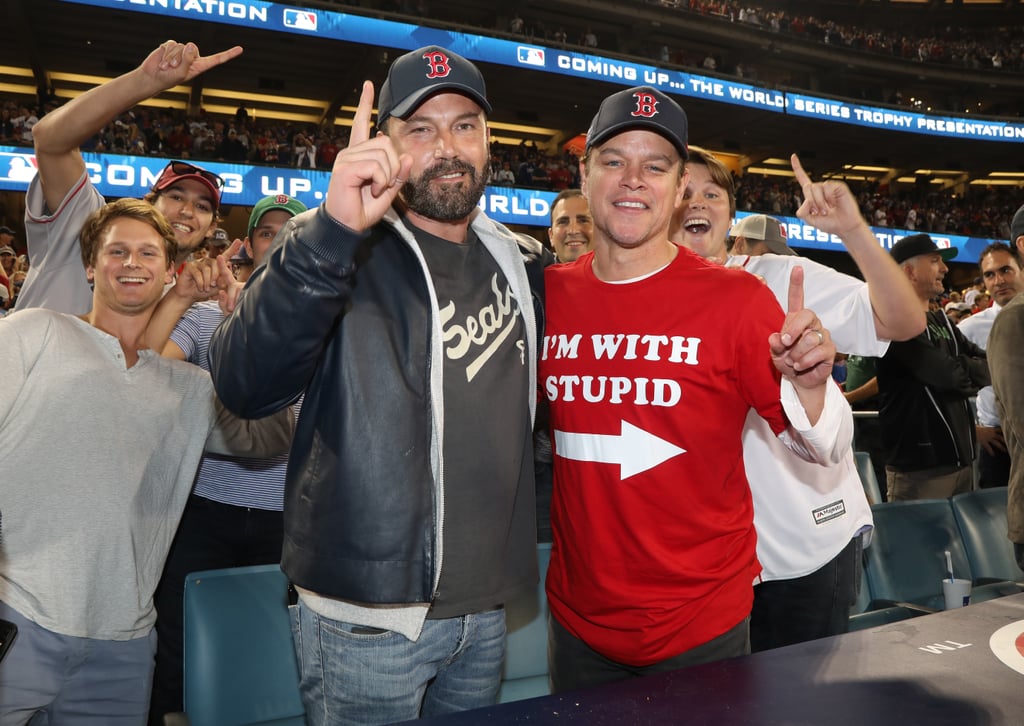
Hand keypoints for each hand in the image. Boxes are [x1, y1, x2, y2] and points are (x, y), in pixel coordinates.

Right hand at [141, 40, 242, 89]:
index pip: (216, 59)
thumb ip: (187, 60)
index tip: (240, 49)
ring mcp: (182, 51)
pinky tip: (162, 61)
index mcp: (199, 66)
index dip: (228, 54)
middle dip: (181, 59)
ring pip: (181, 46)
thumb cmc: (168, 79)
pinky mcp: (171, 46)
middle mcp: (192, 57)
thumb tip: (191, 45)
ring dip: (171, 58)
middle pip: (193, 49)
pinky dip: (166, 53)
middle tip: (173, 69)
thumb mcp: (180, 73)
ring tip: (166, 67)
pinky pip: (171, 44)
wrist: (152, 77)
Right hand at [174, 239, 241, 303]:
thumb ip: (223, 281)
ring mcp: (198, 262)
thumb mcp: (217, 287)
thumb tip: (228, 270)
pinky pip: (198, 274)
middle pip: (215, 264)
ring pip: (206, 270)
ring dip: (207, 282)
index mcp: (216, 265)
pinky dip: (200, 283)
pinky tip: (200, 287)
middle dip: (216, 276)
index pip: (225, 256)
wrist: (190, 295)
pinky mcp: (190, 266)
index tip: (239, 241)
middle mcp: (208, 261)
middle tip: (213, 285)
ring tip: (206, 288)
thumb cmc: (204, 290)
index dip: (232, 249)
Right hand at [324, 80, 411, 231]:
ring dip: (387, 176)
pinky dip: (381, 181)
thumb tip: (407, 157)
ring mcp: (346, 158)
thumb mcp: (388, 191)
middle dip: (394, 166)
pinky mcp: (345, 168)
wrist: (347, 226)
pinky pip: (376, 166)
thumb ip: (398, 174)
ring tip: (376, 189)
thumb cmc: (363, 210)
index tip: (368, 85)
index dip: (365, 103)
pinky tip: (372, 189)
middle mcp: (350, 152)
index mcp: (358, 154)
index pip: (360, 123)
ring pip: (383, 154)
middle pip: (386, 143)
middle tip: (384, 185)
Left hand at [769, 265, 835, 389]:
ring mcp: (822, 335)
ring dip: (796, 353)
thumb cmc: (788, 361)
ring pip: (810, 338)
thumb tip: (776, 337)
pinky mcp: (830, 349)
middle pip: (807, 314)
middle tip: (785, 344)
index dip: (797, 284)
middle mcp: (811, 324)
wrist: (800, 380)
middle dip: (793, 330)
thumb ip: (774, 344)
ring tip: (793, 361)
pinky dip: (804, 361)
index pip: (797, 299)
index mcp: (796, 320)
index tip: (797, 268)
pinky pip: (817, 352)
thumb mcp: (775, 353)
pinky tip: (800, 366)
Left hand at [791, 154, 866, 238]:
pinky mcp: (838, 186)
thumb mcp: (810, 221)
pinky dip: (829, 198)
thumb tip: (806, 200)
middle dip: (811, 202)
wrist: (844, 227)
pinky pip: (827, 187)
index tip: (793, 156)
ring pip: (816, 188)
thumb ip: (802, 212)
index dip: (797, 167)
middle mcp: (820, 189)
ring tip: (827, 210)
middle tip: (819, 213)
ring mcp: (829, 187)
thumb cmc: (828, 224)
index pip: (803, 179)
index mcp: (811, 195)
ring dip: (820, 202)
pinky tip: (834, 204)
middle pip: (807, 188)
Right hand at [977, 425, 1006, 454]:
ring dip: (1001, 447)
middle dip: (1005, 440)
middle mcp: (991, 433)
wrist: (971, 429)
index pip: (999, 429)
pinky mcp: (984, 441)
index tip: (1007, 434)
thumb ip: (983, 428)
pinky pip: (988, 447)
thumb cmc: (974, 427)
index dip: (1003, 431)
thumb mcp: (980, 426)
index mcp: (990, 429)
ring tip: (1005, 451)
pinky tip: (993, 455)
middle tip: (1009, 444)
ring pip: (996, 443)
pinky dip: (990, 451)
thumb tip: (982, 428)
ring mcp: (988, 438)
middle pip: (1000, 437)